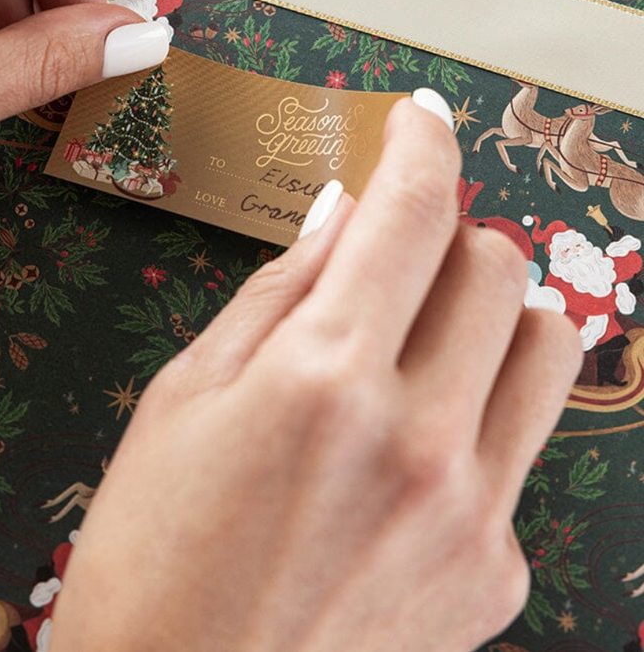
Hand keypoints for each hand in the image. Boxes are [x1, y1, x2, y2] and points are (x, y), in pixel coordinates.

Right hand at [50, 98, 581, 651]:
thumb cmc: (151, 561)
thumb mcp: (185, 398)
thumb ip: (280, 291)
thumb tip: (344, 214)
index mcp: (321, 379)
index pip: (411, 212)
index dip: (421, 143)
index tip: (418, 122)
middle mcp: (416, 440)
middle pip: (495, 265)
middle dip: (446, 231)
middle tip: (396, 249)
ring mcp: (471, 514)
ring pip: (546, 347)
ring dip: (492, 313)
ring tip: (427, 335)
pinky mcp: (496, 574)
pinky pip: (519, 452)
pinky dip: (474, 420)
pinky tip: (405, 457)